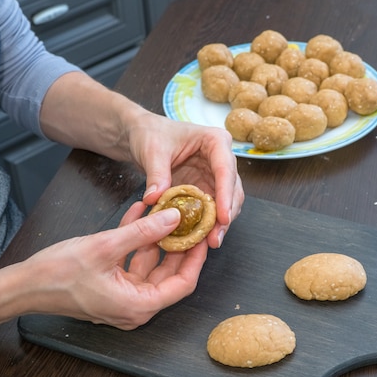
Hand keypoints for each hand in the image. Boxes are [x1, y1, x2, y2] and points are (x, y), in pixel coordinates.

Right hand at [25, 202, 208, 329]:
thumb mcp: (105, 246)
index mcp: (139, 305)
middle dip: (178, 245)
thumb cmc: (58, 275)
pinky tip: (138, 216)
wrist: (23, 287)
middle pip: (169, 274)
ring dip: (154, 239)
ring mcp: (123, 299)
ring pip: (150, 266)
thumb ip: (143, 232)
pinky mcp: (112, 289)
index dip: (196, 259)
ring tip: (162, 211)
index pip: (182, 284)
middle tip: (188, 221)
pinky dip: (135, 243)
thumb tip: (173, 218)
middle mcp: (135, 307)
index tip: (203, 236)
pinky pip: (132, 264)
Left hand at [123, 113, 243, 248]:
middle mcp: (222, 159)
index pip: (225, 170)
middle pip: (233, 190)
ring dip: (220, 224)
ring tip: (210, 242)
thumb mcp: (152, 151)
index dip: (226, 195)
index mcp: (216, 141)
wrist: (143, 136)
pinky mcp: (207, 189)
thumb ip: (156, 174)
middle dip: (226, 215)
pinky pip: (212, 209)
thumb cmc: (151, 134)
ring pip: (227, 203)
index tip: (223, 217)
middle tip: (215, 238)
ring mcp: (215, 176)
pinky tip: (201, 238)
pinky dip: (207, 224)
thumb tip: (155, 200)